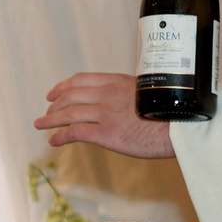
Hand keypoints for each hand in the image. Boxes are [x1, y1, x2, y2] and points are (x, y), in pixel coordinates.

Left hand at [36, 72, 175, 157]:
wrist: (180, 126)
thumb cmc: (170, 112)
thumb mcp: (147, 93)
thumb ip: (129, 95)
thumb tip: (126, 102)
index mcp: (117, 82)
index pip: (82, 79)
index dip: (63, 86)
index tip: (54, 93)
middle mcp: (107, 95)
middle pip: (71, 96)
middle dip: (54, 104)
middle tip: (46, 112)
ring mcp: (105, 114)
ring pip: (68, 114)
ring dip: (50, 120)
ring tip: (40, 125)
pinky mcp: (106, 134)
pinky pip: (75, 133)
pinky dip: (60, 136)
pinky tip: (53, 141)